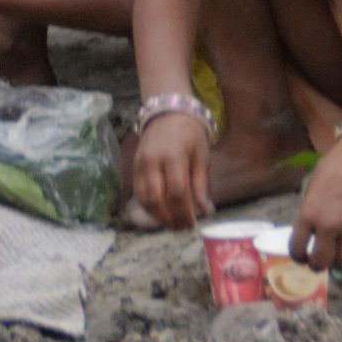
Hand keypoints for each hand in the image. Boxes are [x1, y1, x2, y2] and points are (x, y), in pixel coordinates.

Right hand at [131, 111, 212, 228]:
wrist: (167, 113)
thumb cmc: (190, 134)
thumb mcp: (201, 156)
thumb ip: (201, 184)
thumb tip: (206, 211)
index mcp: (174, 157)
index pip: (177, 192)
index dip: (184, 212)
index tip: (192, 225)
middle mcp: (153, 161)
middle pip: (158, 198)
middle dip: (171, 218)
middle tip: (182, 228)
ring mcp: (140, 164)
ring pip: (145, 198)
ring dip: (158, 215)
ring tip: (172, 224)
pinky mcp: (134, 167)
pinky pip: (138, 192)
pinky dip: (148, 206)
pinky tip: (160, 213)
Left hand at [291, 138, 341, 272]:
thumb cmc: (330, 171)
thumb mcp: (311, 191)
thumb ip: (310, 215)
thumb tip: (310, 235)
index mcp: (309, 214)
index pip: (297, 247)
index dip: (297, 256)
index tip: (300, 256)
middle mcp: (329, 225)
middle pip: (321, 261)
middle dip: (316, 265)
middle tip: (317, 262)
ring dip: (338, 264)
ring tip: (335, 259)